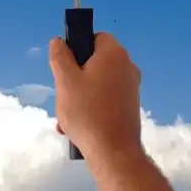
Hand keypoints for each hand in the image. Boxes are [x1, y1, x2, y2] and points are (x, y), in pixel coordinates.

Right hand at [49, 32, 142, 161]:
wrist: (114, 153)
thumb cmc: (87, 111)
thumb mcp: (65, 81)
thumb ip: (60, 56)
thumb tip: (58, 41)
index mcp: (114, 54)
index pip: (96, 37)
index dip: (78, 48)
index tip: (66, 66)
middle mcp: (127, 66)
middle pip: (95, 62)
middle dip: (76, 77)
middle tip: (64, 94)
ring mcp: (131, 87)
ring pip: (98, 83)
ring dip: (80, 96)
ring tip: (66, 118)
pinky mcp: (130, 106)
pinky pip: (106, 99)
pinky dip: (92, 108)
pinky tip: (78, 127)